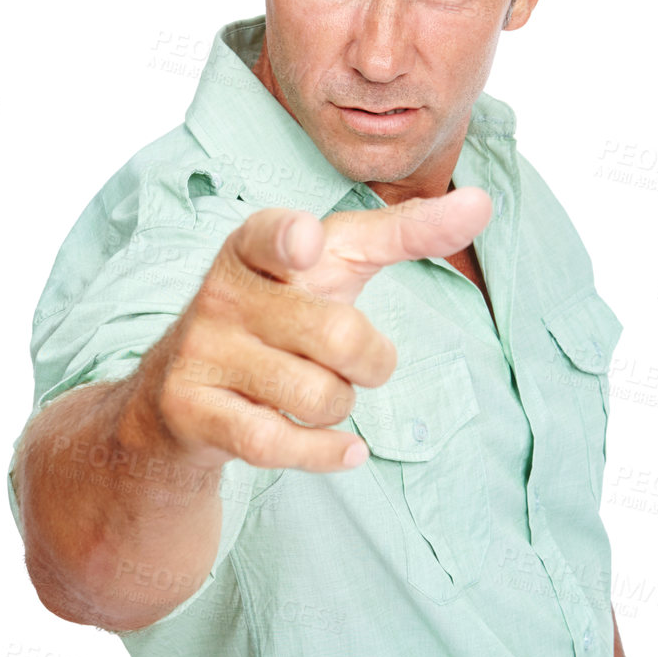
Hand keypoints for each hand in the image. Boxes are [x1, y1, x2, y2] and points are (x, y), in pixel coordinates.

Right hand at [137, 186, 493, 472]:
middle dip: (372, 362)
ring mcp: (201, 354)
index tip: (305, 242)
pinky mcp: (191, 410)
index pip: (271, 235)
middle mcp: (221, 295)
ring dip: (340, 406)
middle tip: (357, 362)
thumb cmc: (278, 312)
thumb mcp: (333, 265)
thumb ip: (403, 233)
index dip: (290, 239)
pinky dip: (326, 453)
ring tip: (318, 394)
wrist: (176, 391)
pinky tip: (349, 451)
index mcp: (254, 248)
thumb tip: (481, 203)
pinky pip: (276, 443)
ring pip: (316, 397)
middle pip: (337, 336)